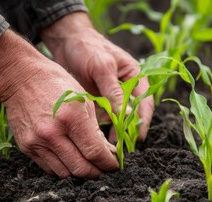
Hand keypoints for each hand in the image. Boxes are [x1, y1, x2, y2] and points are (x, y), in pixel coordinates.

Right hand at [0, 30, 118, 177]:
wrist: (20, 78)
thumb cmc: (57, 84)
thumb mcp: (84, 100)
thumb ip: (96, 129)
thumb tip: (108, 152)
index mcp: (72, 117)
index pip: (95, 152)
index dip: (108, 163)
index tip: (114, 164)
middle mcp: (53, 133)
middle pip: (81, 169)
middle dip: (97, 173)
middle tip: (103, 168)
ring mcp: (37, 142)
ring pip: (65, 173)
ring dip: (80, 173)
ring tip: (89, 165)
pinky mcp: (26, 147)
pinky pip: (49, 169)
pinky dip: (64, 168)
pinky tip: (71, 160)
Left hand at [40, 12, 153, 140]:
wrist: (66, 42)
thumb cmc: (89, 48)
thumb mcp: (102, 67)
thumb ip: (113, 91)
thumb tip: (125, 115)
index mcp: (136, 77)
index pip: (145, 103)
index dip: (143, 122)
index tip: (138, 139)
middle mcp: (126, 89)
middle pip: (132, 115)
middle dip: (128, 131)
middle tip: (121, 148)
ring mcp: (111, 97)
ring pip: (117, 119)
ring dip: (114, 132)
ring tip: (108, 146)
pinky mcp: (98, 102)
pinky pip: (102, 118)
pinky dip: (101, 127)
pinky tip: (97, 137)